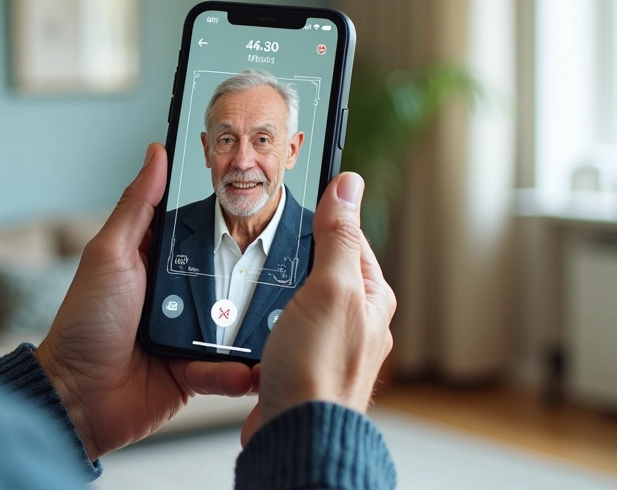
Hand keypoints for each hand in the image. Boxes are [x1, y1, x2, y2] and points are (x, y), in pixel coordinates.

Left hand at [34, 143, 255, 459]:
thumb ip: (138, 206)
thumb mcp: (111, 254)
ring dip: (254, 327)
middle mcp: (173, 296)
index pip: (198, 231)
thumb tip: (156, 153)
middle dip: (254, 274)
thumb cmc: (84, 323)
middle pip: (226, 276)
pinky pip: (227, 370)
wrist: (77, 398)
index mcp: (153, 261)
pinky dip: (239, 372)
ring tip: (284, 321)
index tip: (262, 199)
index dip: (227, 217)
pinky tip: (252, 369)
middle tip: (292, 264)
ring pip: (234, 324)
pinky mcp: (193, 374)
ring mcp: (186, 335)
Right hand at [240, 173, 395, 445]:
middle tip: (266, 243)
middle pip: (318, 268)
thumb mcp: (331, 287)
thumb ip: (338, 237)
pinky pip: (275, 329)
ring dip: (270, 292)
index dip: (323, 218)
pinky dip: (258, 322)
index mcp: (370, 298)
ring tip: (252, 283)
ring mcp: (323, 344)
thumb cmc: (319, 369)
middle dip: (291, 257)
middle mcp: (352, 321)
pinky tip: (245, 321)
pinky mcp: (295, 364)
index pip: (349, 239)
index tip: (297, 201)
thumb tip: (349, 185)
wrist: (295, 431)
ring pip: (293, 299)